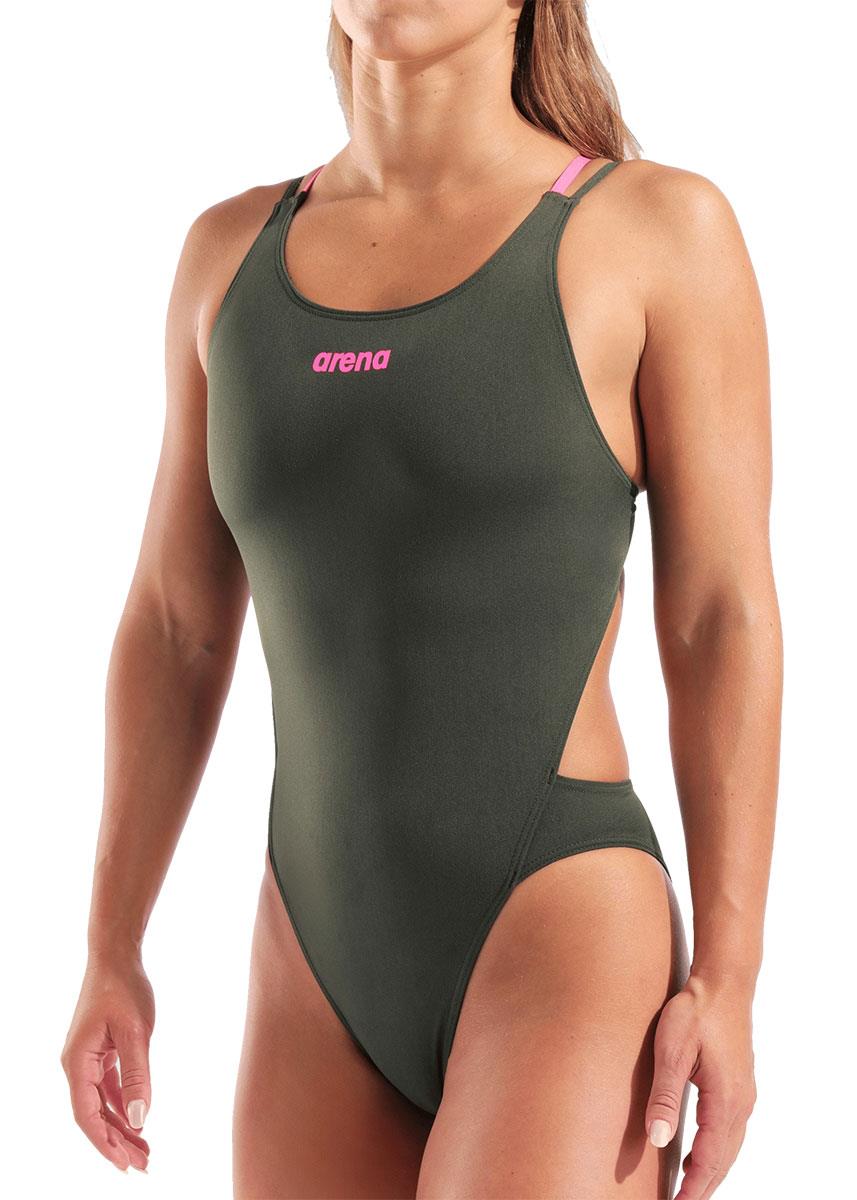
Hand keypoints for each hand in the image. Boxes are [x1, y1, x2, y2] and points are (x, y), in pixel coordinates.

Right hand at [61, 953, 154, 1172]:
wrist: (116, 956)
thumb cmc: (124, 988)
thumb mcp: (136, 1032)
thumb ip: (137, 1076)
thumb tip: (140, 1119)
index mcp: (77, 1062)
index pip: (86, 1115)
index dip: (104, 1143)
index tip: (124, 1164)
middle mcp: (77, 1065)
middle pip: (94, 1115)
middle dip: (117, 1142)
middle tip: (143, 1164)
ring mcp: (87, 1059)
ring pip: (102, 1103)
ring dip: (122, 1126)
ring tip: (144, 1150)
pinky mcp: (100, 1052)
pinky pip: (108, 1088)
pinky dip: (123, 1105)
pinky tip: (138, 1120)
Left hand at [645, 973, 756, 1199]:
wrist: (723, 982)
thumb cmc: (696, 1011)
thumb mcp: (672, 1051)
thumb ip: (664, 1096)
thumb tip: (658, 1139)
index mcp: (725, 1102)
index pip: (709, 1161)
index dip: (692, 1189)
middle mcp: (741, 1104)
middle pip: (723, 1161)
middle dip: (702, 1187)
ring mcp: (744, 1095)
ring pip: (729, 1148)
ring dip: (710, 1171)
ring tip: (686, 1190)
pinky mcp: (739, 1085)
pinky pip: (730, 1131)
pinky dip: (716, 1151)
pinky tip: (698, 1153)